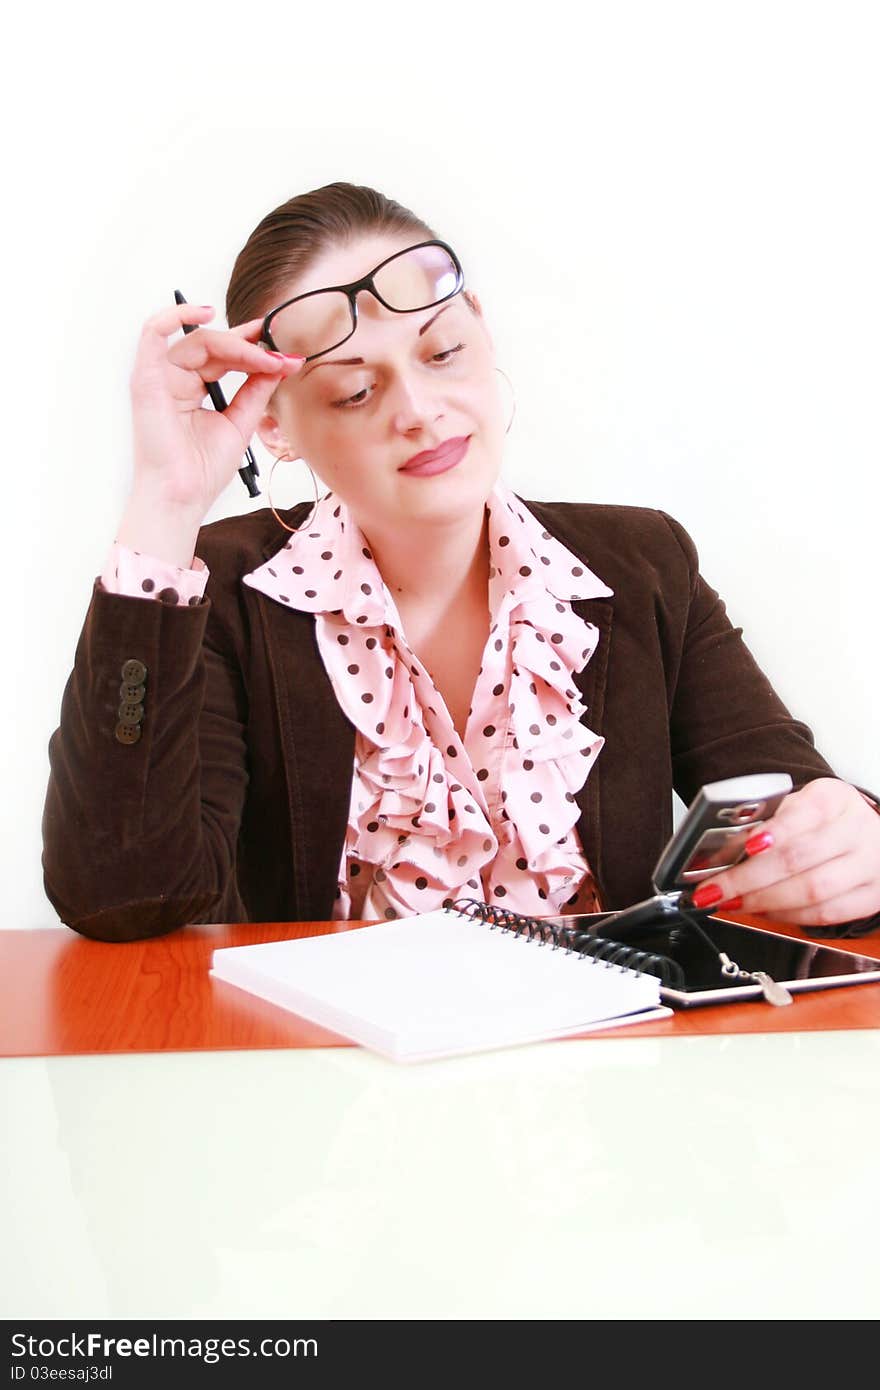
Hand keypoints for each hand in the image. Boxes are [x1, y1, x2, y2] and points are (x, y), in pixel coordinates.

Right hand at [128, 302, 304, 519]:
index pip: (223, 357)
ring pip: (197, 340)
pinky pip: (153, 332)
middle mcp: (175, 379)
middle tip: (280, 355)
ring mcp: (159, 376)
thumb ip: (256, 391)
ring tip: (263, 356)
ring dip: (235, 344)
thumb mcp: (240, 422)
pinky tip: (205, 311)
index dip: (253, 349)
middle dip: (251, 347)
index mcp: (193, 389)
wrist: (182, 496)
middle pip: (214, 346)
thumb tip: (279, 363)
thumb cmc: (202, 470)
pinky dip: (175, 315)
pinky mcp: (146, 377)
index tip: (283, 352)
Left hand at [689, 778, 879, 927]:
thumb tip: (723, 849)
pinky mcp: (870, 897)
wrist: (868, 835)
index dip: (773, 833)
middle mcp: (855, 830)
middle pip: (798, 859)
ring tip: (732, 902)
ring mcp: (867, 866)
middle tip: (715, 888)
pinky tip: (762, 910)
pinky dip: (786, 916)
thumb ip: (765, 823)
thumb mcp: (797, 806)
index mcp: (833, 799)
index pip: (800, 815)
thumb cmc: (825, 820)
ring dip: (763, 901)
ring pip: (811, 892)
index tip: (745, 847)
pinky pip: (825, 914)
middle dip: (748, 879)